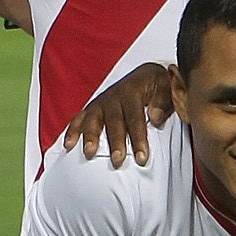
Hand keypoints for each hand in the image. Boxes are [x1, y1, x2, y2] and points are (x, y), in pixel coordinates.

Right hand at [59, 62, 176, 165]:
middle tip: (118, 161)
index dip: (139, 138)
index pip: (136, 117)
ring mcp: (101, 102)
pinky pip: (79, 118)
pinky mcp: (92, 107)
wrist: (145, 74)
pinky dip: (72, 131)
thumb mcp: (167, 89)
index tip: (142, 158)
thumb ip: (164, 102)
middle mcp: (114, 96)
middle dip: (115, 142)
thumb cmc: (158, 86)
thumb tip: (155, 117)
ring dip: (90, 137)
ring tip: (90, 153)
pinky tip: (68, 145)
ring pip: (93, 119)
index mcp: (134, 91)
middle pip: (114, 121)